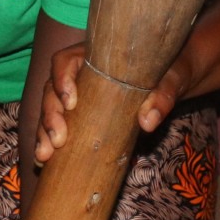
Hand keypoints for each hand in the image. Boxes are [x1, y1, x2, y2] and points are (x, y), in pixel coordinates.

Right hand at [34, 43, 190, 166]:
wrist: (175, 81)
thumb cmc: (173, 70)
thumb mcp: (173, 78)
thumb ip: (163, 95)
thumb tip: (148, 122)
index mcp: (96, 56)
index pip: (66, 61)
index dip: (62, 79)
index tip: (71, 102)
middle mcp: (81, 75)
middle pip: (52, 91)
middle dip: (50, 116)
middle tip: (58, 141)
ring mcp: (79, 97)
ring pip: (51, 111)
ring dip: (43, 133)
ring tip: (45, 157)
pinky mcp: (82, 116)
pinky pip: (59, 127)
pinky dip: (50, 144)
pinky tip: (46, 162)